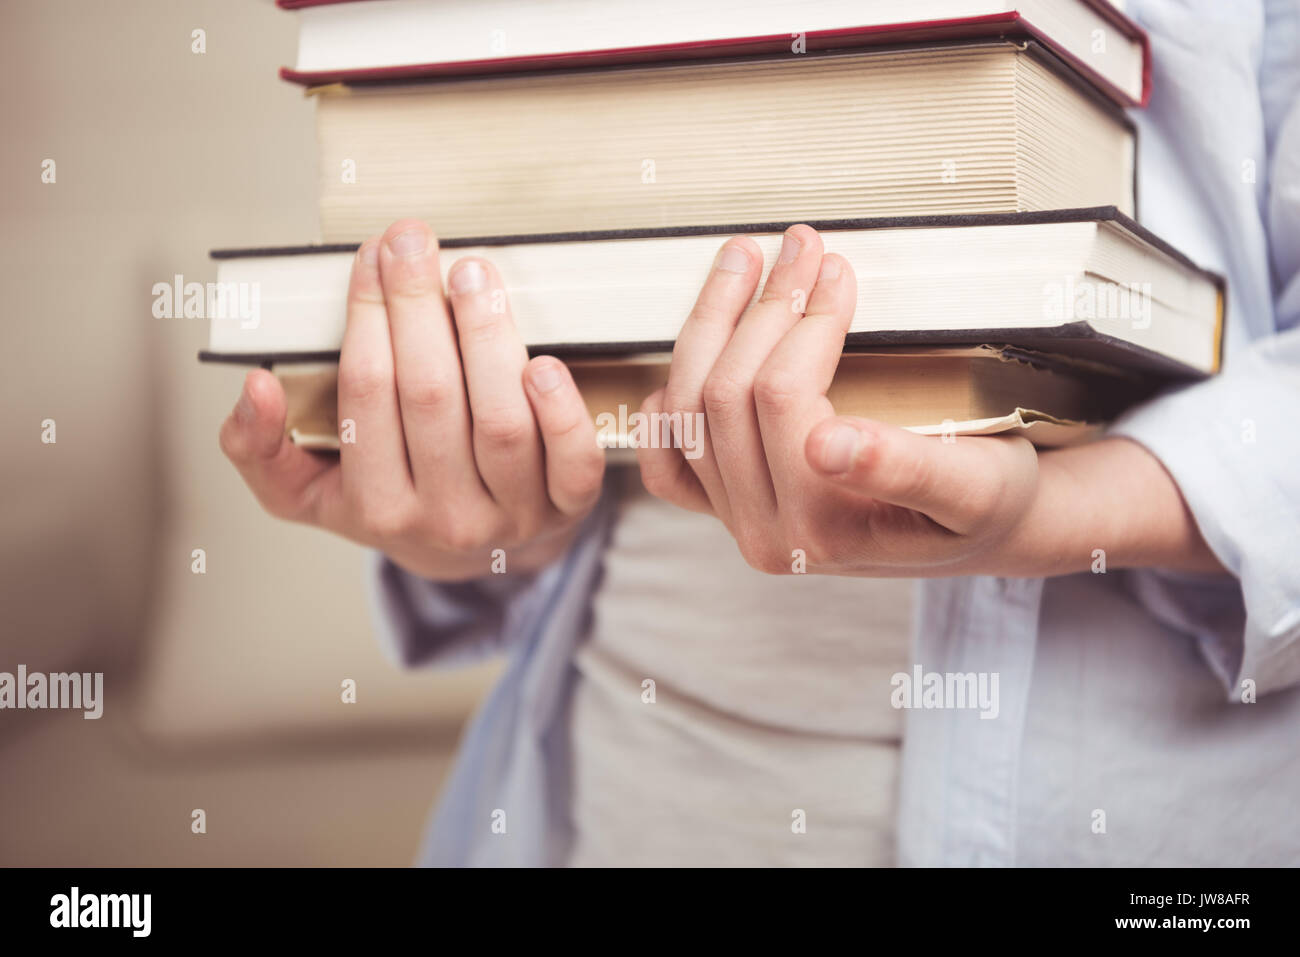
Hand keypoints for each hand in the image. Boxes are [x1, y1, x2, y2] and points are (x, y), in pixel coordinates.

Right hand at [220, 219, 604, 581]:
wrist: (472, 556)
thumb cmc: (392, 501)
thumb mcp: (308, 491)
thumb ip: (259, 449)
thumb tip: (256, 387)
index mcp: (376, 511)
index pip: (366, 396)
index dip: (367, 318)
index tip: (370, 255)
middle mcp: (445, 519)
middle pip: (430, 398)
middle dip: (417, 307)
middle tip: (413, 241)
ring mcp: (513, 516)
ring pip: (500, 423)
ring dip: (486, 338)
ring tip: (472, 272)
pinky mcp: (570, 507)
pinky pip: (573, 463)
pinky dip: (561, 411)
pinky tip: (543, 361)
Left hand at [638, 225, 1222, 577]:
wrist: (987, 530)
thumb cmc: (989, 500)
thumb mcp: (975, 485)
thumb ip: (906, 469)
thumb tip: (829, 445)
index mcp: (822, 527)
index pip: (782, 398)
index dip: (805, 320)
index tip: (837, 268)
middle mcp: (767, 532)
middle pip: (726, 397)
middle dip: (763, 307)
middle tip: (802, 245)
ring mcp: (740, 521)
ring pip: (688, 411)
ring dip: (711, 326)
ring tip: (745, 262)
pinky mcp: (729, 510)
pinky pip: (669, 466)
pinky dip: (666, 413)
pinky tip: (685, 362)